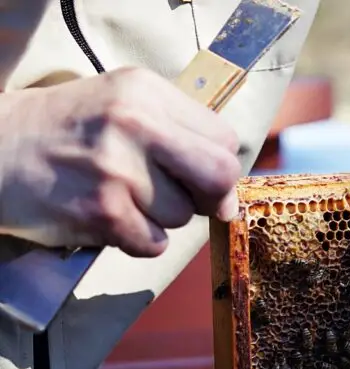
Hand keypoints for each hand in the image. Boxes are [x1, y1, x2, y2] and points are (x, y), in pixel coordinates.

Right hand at [0, 67, 241, 256]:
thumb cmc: (68, 131)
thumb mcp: (124, 105)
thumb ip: (182, 138)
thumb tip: (230, 200)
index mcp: (145, 92)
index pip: (224, 139)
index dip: (219, 165)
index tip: (199, 175)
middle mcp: (135, 124)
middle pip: (219, 175)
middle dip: (213, 197)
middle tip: (189, 199)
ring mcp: (118, 170)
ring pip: (183, 215)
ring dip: (161, 217)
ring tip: (123, 196)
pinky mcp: (103, 212)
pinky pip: (154, 243)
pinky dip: (138, 239)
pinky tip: (110, 216)